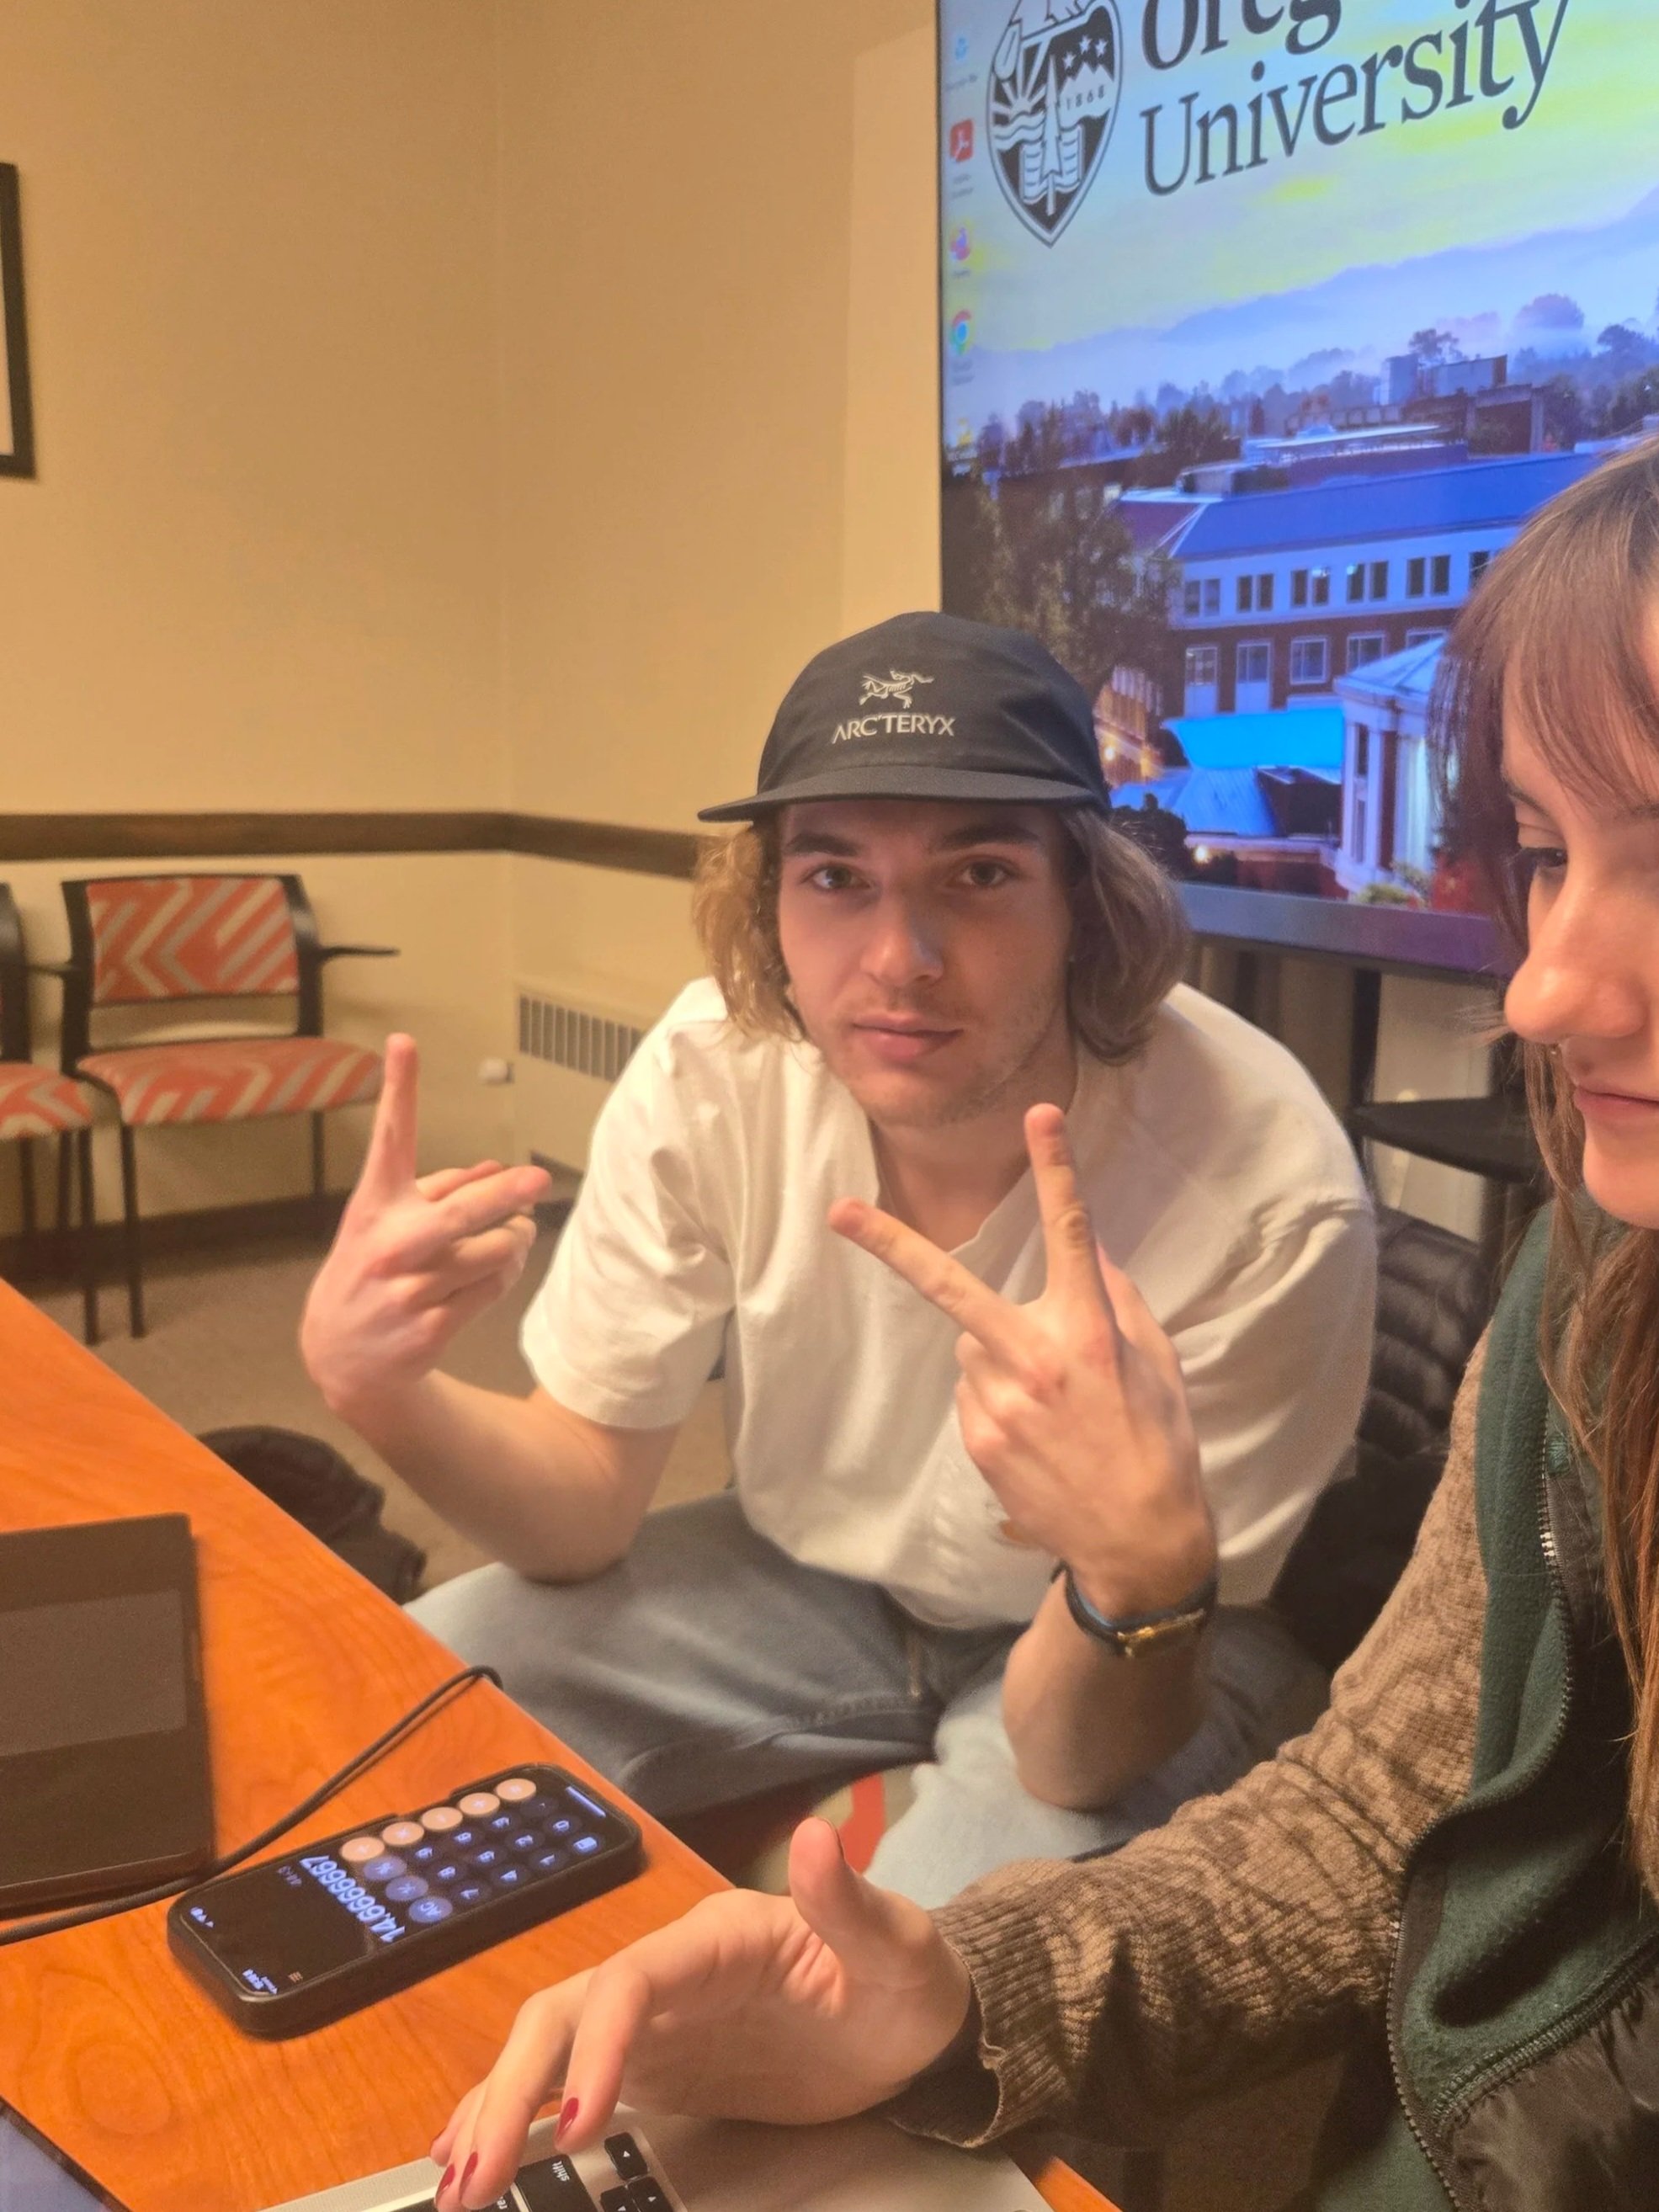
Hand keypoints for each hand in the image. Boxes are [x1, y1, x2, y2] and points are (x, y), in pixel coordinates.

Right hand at [299, 1034, 550, 1419]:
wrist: (343, 1354)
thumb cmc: (373, 1268)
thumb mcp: (388, 1222)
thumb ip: (440, 1189)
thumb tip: (495, 1168)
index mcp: (376, 1204)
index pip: (390, 1138)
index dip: (400, 1088)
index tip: (405, 1041)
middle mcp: (390, 1244)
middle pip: (463, 1212)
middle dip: (506, 1193)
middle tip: (537, 1180)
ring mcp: (410, 1289)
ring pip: (493, 1253)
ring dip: (515, 1242)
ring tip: (515, 1237)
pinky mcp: (431, 1325)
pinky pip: (492, 1289)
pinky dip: (504, 1277)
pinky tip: (493, 1275)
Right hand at [428, 1819, 971, 2211]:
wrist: (918, 2027)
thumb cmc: (910, 1979)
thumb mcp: (897, 1946)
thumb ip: (849, 1903)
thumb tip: (815, 1838)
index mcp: (714, 1938)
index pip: (630, 1981)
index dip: (595, 2045)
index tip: (578, 2123)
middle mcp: (669, 1975)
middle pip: (566, 2014)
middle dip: (512, 2089)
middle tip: (472, 2177)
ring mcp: (658, 2024)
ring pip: (552, 2051)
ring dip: (499, 2107)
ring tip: (456, 2181)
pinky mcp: (661, 2067)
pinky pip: (572, 2086)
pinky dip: (522, 2116)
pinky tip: (481, 2152)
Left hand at [830, 1102, 1213, 1615]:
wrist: (1137, 1541)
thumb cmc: (1159, 1443)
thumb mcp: (1157, 1363)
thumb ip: (1117, 1300)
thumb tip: (1085, 1251)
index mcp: (1089, 1331)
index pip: (1071, 1235)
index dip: (1057, 1170)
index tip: (1040, 1115)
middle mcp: (1034, 1359)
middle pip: (950, 1288)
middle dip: (889, 1246)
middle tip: (838, 1212)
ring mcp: (997, 1402)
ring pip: (973, 1346)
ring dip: (1000, 1356)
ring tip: (1052, 1404)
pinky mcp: (977, 1438)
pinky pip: (974, 1392)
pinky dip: (998, 1399)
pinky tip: (1038, 1434)